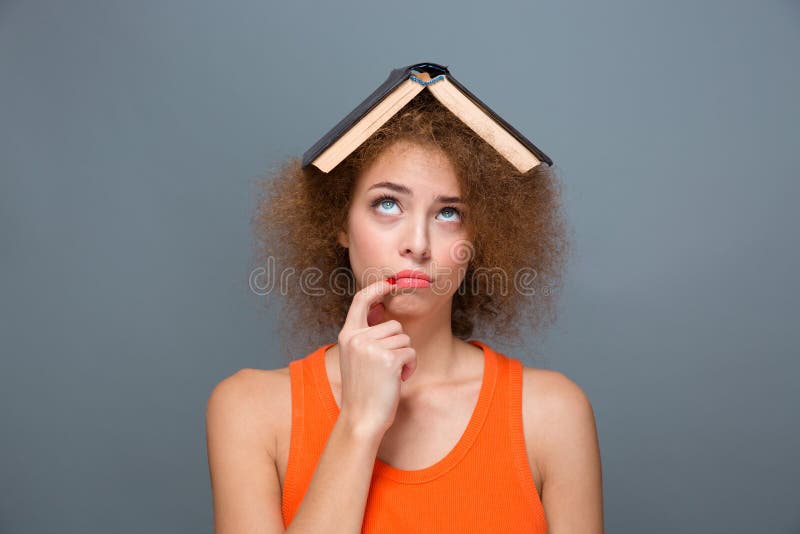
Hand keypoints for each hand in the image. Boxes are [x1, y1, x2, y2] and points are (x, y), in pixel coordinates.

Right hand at [336, 278, 416, 437]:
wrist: (361, 419)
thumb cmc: (363, 390)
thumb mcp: (357, 358)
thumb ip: (366, 336)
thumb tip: (381, 310)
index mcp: (347, 335)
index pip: (361, 301)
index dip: (377, 288)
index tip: (389, 282)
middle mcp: (357, 338)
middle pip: (394, 325)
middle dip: (398, 344)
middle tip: (387, 367)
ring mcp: (371, 348)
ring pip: (405, 339)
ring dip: (404, 357)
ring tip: (390, 375)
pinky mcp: (388, 359)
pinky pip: (411, 353)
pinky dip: (410, 367)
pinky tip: (398, 380)